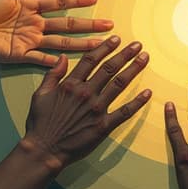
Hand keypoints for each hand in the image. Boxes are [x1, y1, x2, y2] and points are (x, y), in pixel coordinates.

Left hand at [0, 0, 112, 65]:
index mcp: (33, 9)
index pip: (61, 4)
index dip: (77, 2)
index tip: (96, 0)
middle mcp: (36, 26)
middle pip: (66, 25)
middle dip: (88, 25)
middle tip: (108, 26)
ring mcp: (30, 41)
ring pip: (60, 43)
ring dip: (79, 44)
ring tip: (98, 44)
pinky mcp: (20, 55)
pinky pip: (40, 60)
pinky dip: (54, 63)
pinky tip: (71, 65)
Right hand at [24, 36, 151, 171]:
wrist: (44, 149)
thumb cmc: (40, 124)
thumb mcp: (40, 94)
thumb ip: (52, 74)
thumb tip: (63, 57)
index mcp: (71, 84)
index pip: (91, 60)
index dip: (105, 47)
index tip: (116, 39)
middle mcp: (86, 93)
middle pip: (109, 68)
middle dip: (125, 54)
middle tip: (137, 45)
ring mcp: (96, 109)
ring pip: (119, 84)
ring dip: (133, 69)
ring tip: (144, 58)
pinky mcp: (103, 125)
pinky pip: (124, 112)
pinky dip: (137, 102)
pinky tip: (148, 93)